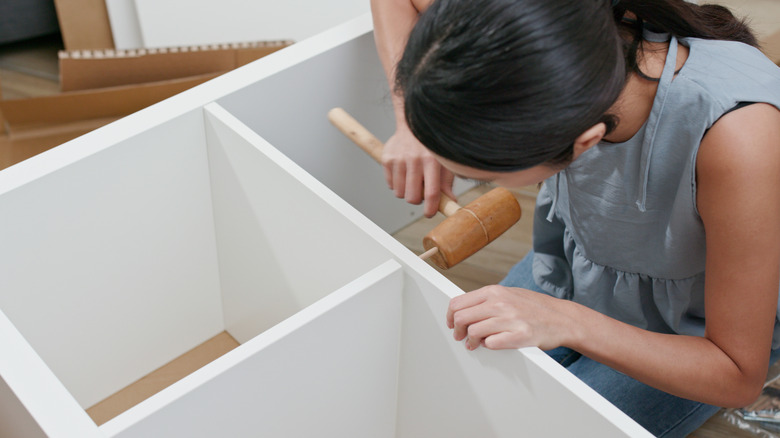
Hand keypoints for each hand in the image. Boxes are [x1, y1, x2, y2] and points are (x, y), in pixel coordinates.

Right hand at [382, 124, 455, 217]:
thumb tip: (451, 202)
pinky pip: (390, 185)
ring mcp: (399, 159)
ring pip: (399, 193)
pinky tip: (404, 173)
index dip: (431, 208)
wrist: (413, 123)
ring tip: (413, 180)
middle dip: (417, 200)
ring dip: (406, 192)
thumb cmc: (432, 145)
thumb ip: (447, 183)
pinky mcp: (387, 158)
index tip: (429, 213)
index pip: (431, 193)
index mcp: (432, 161)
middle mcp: (414, 159)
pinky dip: (397, 184)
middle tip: (421, 191)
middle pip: (412, 197)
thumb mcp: (444, 161)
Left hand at [446, 285, 572, 350]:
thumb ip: (486, 300)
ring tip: (475, 344)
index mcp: (494, 292)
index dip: (451, 316)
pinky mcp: (520, 336)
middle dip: (457, 331)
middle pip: (461, 318)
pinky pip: (491, 343)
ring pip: (474, 332)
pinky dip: (488, 346)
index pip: (458, 303)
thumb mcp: (508, 294)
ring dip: (471, 341)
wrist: (562, 318)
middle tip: (460, 337)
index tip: (452, 324)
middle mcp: (500, 303)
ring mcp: (510, 319)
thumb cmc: (534, 307)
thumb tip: (462, 309)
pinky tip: (492, 344)